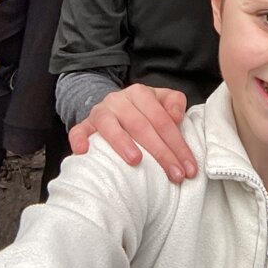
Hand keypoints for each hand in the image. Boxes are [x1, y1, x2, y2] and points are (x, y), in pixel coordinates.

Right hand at [68, 84, 197, 182]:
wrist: (114, 107)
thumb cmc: (144, 110)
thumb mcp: (162, 101)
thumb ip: (174, 103)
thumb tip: (177, 116)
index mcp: (141, 93)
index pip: (162, 120)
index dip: (178, 144)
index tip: (188, 167)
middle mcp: (119, 100)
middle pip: (141, 125)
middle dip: (161, 152)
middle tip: (175, 174)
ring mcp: (101, 112)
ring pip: (110, 125)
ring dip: (123, 143)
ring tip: (135, 161)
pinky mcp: (85, 124)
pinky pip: (79, 130)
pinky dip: (80, 139)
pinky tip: (84, 152)